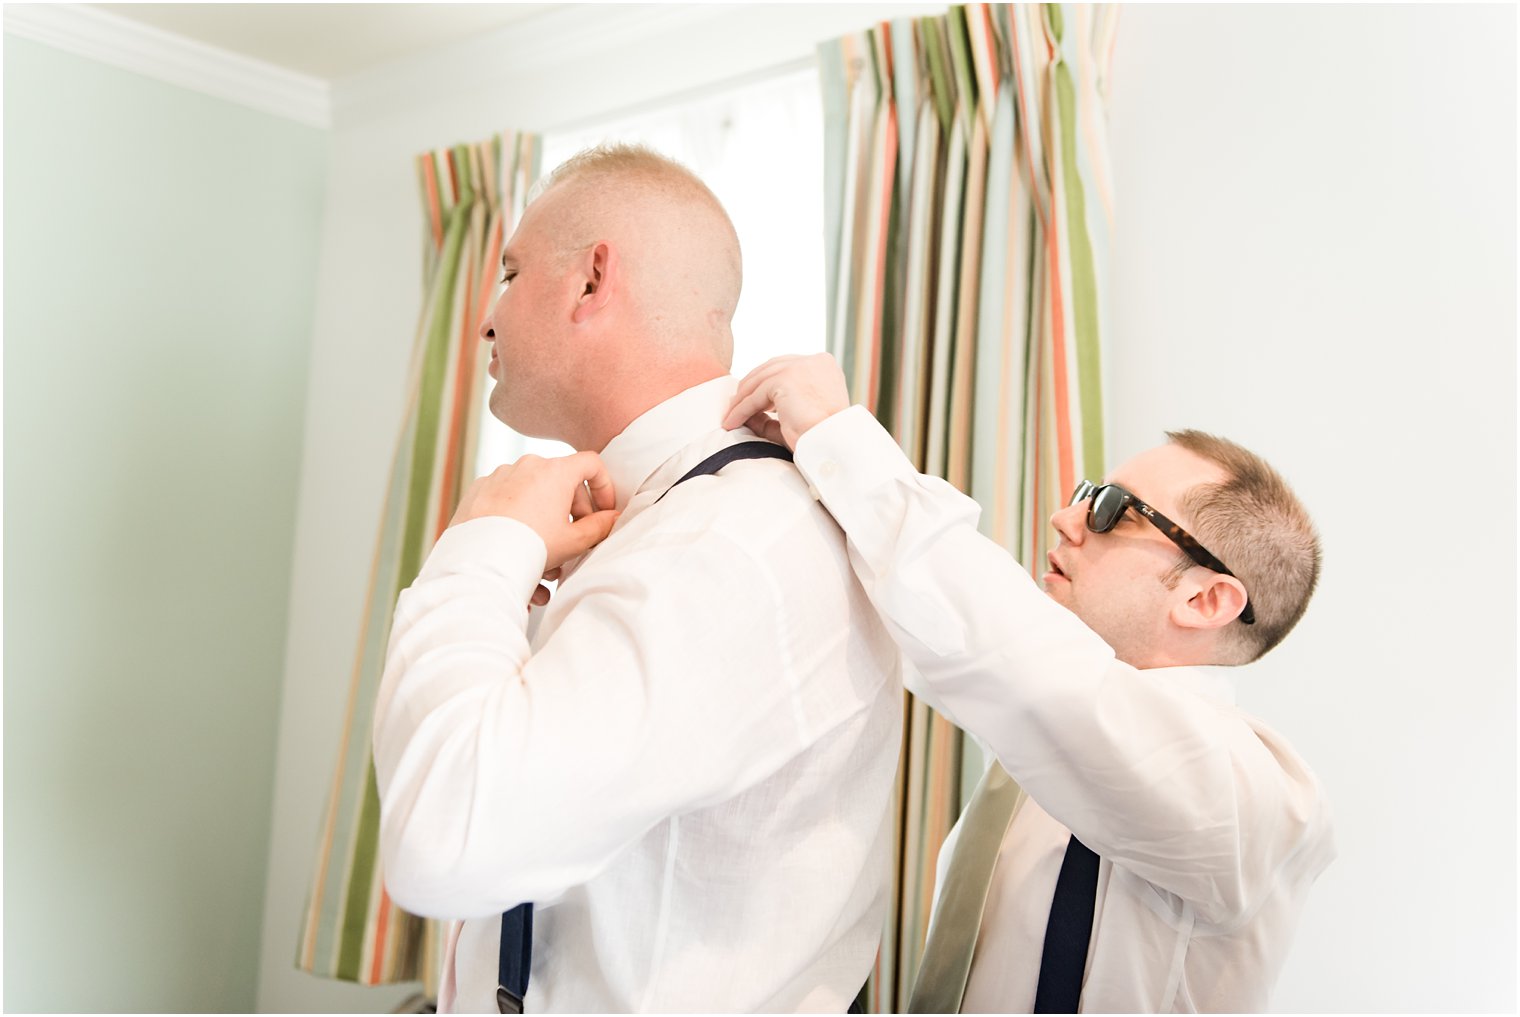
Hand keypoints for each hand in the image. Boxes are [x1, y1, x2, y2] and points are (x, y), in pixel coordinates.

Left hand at [450, 451, 618, 571]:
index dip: (604, 487)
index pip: (592, 464)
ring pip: (534, 495)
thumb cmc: (529, 547)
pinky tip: (517, 547)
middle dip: (573, 513)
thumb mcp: (573, 541)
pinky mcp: (479, 490)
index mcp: (555, 471)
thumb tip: (613, 518)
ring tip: (544, 558)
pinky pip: (507, 501)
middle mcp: (527, 465)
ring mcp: (500, 475)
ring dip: (545, 522)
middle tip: (575, 541)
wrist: (477, 560)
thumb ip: (600, 527)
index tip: (603, 512)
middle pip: (562, 482)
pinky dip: (518, 520)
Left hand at [722, 353, 850, 449]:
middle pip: (771, 368)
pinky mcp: (785, 379)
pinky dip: (741, 410)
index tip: (754, 398)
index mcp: (824, 365)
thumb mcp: (801, 418)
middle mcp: (813, 361)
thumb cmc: (823, 437)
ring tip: (731, 417)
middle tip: (736, 406)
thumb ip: (777, 412)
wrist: (834, 444)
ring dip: (742, 401)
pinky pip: (755, 396)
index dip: (768, 381)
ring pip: (760, 381)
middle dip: (751, 387)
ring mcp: (800, 367)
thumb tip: (749, 413)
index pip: (788, 366)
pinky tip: (732, 422)